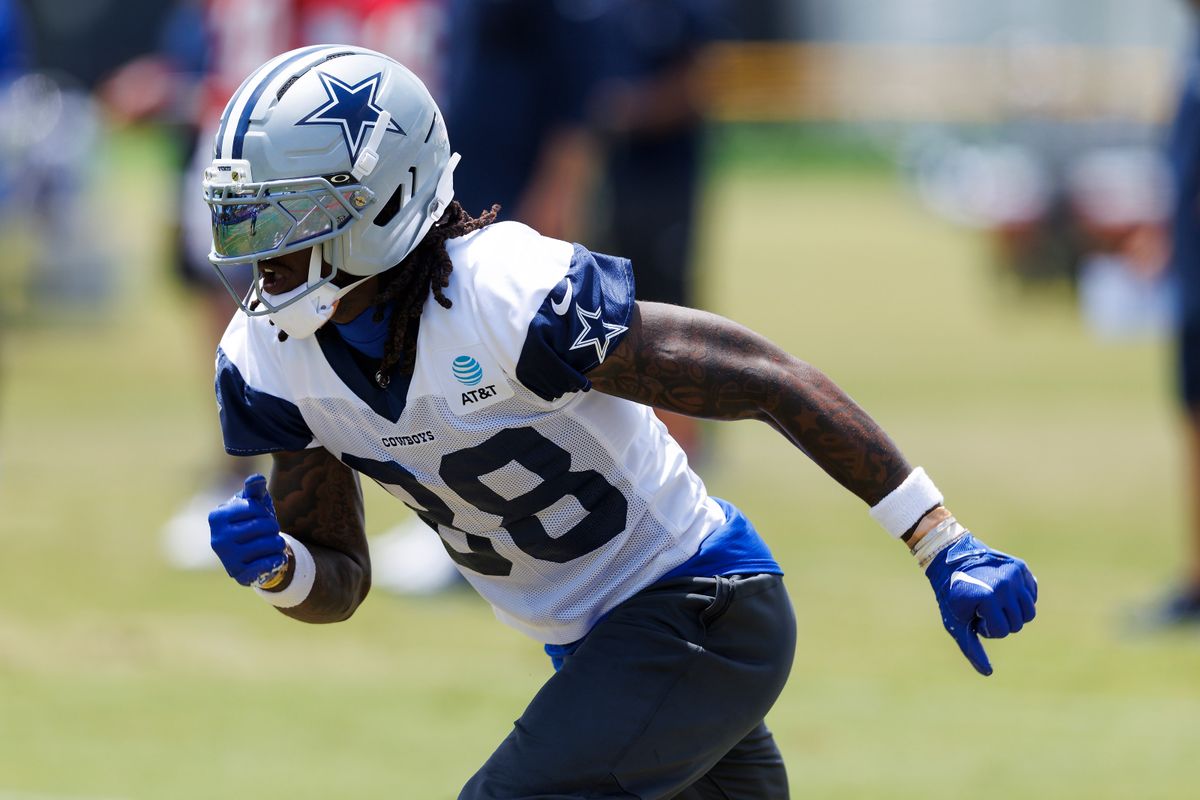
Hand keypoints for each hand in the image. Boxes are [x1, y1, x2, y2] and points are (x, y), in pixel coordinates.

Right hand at [208, 474, 286, 585]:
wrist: (251, 553)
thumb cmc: (252, 521)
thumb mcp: (253, 503)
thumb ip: (254, 490)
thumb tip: (256, 479)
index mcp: (217, 517)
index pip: (254, 507)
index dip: (265, 511)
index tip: (261, 516)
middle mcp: (218, 538)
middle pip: (264, 526)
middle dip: (273, 527)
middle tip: (270, 531)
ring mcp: (227, 558)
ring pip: (270, 544)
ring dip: (278, 543)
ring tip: (273, 543)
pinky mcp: (239, 574)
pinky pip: (268, 564)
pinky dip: (277, 559)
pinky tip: (275, 557)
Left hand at [925, 532, 1037, 675]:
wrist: (950, 557)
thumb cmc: (951, 595)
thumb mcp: (956, 623)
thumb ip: (972, 648)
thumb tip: (988, 673)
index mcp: (987, 598)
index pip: (1002, 632)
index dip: (987, 628)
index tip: (974, 615)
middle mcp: (1004, 585)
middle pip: (1019, 623)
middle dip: (1001, 621)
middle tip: (984, 608)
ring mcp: (1014, 574)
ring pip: (1030, 611)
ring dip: (1014, 612)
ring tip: (995, 602)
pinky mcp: (1020, 567)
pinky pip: (1032, 594)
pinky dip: (1021, 598)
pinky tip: (1004, 591)